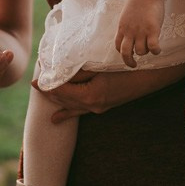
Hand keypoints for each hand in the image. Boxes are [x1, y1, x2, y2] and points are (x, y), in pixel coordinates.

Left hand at [37, 63, 184, 122]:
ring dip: (56, 101)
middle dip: (48, 91)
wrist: (149, 78)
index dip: (48, 82)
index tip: (37, 74)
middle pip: (64, 99)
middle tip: (35, 83)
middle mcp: (92, 105)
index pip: (62, 90)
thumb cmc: (126, 68)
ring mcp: (98, 108)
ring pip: (71, 106)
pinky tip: (57, 118)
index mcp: (90, 95)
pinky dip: (68, 112)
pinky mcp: (103, 107)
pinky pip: (81, 111)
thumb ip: (79, 71)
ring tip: (41, 98)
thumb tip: (60, 70)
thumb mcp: (100, 66)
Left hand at [115, 0, 163, 68]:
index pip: (118, 46)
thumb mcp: (127, 14)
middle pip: (125, 53)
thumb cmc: (139, 0)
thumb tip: (131, 34)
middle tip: (134, 65)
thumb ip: (128, 25)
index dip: (122, 53)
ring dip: (146, 53)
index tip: (129, 55)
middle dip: (129, 62)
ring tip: (151, 48)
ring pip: (141, 51)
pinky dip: (156, 51)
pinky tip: (159, 49)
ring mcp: (141, 31)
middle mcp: (130, 31)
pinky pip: (153, 47)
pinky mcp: (153, 30)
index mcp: (122, 27)